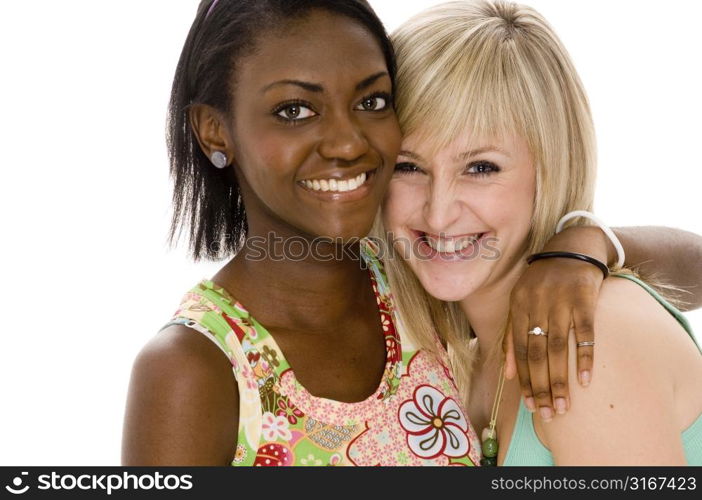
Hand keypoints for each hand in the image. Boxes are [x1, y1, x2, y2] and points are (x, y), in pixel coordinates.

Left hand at [503, 226, 612, 419]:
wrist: (570, 247)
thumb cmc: (542, 281)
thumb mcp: (519, 302)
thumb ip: (511, 337)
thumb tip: (507, 374)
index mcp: (518, 307)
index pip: (519, 350)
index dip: (524, 379)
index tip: (530, 405)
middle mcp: (536, 305)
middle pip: (537, 353)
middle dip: (541, 386)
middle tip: (548, 413)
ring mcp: (560, 301)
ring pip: (558, 348)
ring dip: (560, 379)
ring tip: (564, 405)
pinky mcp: (583, 298)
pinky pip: (584, 332)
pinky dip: (584, 357)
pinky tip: (585, 379)